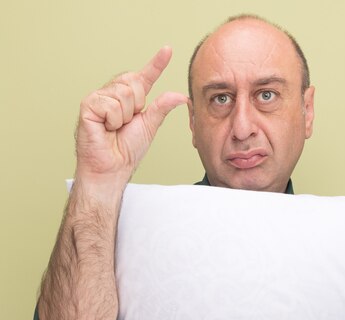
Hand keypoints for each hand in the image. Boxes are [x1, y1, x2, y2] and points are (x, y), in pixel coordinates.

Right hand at [76, 47, 187, 182]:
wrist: (112, 168)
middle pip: (134, 82)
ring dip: (124, 116)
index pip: (144, 77)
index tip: (167, 50)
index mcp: (128, 99)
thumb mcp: (149, 126)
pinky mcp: (88, 105)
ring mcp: (99, 98)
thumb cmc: (126, 151)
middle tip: (127, 123)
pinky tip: (105, 128)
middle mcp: (113, 94)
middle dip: (137, 105)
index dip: (156, 64)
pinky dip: (113, 120)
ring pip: (124, 93)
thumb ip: (161, 107)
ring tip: (114, 128)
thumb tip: (180, 95)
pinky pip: (111, 104)